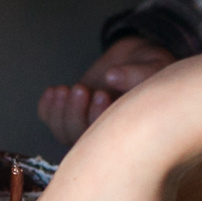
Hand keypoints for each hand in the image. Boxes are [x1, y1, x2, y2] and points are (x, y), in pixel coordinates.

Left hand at [37, 38, 176, 145]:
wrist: (135, 60)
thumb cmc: (150, 66)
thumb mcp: (154, 65)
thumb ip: (138, 73)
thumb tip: (111, 76)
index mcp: (130, 130)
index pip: (107, 141)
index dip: (99, 119)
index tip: (102, 94)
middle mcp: (107, 136)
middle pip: (81, 140)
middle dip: (75, 115)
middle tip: (81, 88)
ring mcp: (87, 126)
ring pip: (64, 134)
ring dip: (59, 112)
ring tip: (64, 89)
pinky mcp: (71, 115)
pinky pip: (51, 122)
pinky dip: (47, 108)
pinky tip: (54, 91)